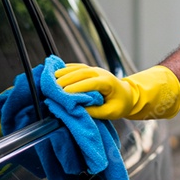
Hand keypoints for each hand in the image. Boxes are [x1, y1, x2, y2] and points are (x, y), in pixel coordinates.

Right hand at [55, 64, 179, 119]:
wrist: (127, 95)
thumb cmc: (120, 104)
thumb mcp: (111, 112)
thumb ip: (96, 111)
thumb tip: (79, 109)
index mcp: (108, 83)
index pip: (92, 82)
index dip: (78, 86)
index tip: (65, 92)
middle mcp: (101, 73)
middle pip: (83, 72)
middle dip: (67, 79)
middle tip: (54, 87)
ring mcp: (96, 70)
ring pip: (79, 68)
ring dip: (65, 72)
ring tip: (52, 79)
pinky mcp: (90, 70)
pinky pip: (77, 67)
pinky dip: (66, 69)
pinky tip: (57, 72)